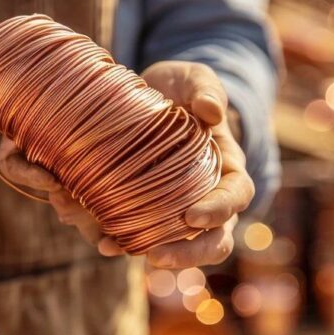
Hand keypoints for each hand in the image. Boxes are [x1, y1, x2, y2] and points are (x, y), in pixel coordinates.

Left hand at [0, 61, 254, 266]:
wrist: (148, 99)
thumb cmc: (178, 89)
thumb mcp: (193, 78)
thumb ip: (205, 89)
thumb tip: (212, 111)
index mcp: (227, 169)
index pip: (235, 197)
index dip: (218, 211)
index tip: (191, 217)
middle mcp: (208, 199)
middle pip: (213, 241)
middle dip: (187, 255)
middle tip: (157, 257)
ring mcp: (177, 212)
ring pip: (175, 248)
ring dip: (145, 253)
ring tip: (113, 247)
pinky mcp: (147, 215)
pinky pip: (139, 236)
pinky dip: (117, 240)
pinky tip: (98, 239)